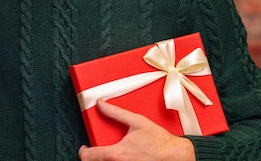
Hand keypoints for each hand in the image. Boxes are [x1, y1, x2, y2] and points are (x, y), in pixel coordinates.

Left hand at [78, 99, 195, 160]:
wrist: (177, 155)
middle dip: (95, 157)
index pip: (88, 157)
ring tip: (112, 153)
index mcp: (117, 154)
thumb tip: (101, 104)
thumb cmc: (160, 141)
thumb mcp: (137, 121)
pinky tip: (125, 157)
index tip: (85, 148)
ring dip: (106, 160)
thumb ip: (115, 112)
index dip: (83, 151)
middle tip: (98, 150)